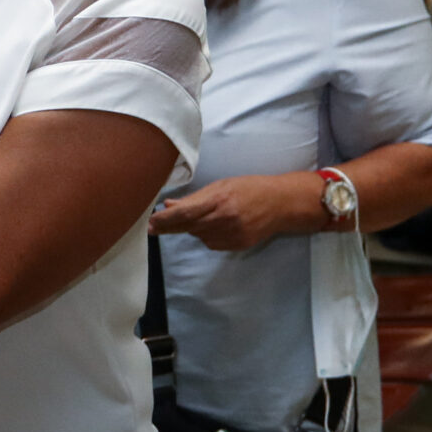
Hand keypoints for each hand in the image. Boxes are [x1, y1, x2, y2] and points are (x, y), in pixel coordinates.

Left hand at [149, 173, 326, 251]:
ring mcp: (232, 235)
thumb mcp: (221, 186)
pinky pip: (211, 243)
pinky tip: (216, 225)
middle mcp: (224, 219)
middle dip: (170, 227)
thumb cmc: (249, 188)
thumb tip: (168, 206)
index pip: (184, 213)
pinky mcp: (237, 245)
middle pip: (187, 227)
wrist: (281, 204)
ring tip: (204, 216)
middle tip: (155, 226)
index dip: (164, 220)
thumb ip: (194, 198)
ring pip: (198, 236)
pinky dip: (207, 236)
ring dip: (192, 228)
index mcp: (219, 200)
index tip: (149, 224)